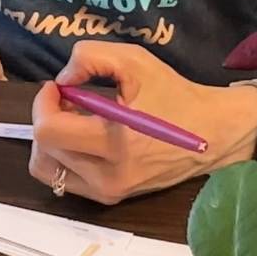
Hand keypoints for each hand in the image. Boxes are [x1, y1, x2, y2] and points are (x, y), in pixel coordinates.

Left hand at [29, 41, 256, 205]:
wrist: (213, 134)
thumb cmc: (174, 95)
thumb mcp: (134, 60)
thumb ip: (89, 58)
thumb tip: (62, 82)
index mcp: (114, 142)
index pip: (48, 131)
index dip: (43, 103)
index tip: (58, 87)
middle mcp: (108, 175)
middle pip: (43, 152)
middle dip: (46, 119)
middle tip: (67, 101)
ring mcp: (109, 191)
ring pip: (48, 170)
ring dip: (51, 142)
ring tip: (74, 121)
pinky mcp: (112, 197)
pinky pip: (66, 180)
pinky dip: (64, 157)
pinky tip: (84, 138)